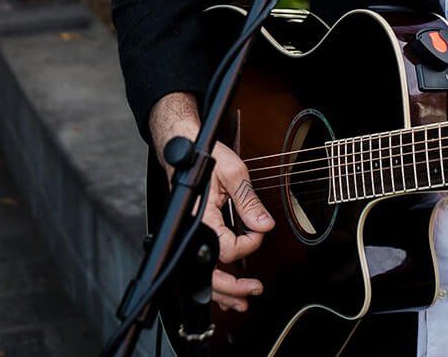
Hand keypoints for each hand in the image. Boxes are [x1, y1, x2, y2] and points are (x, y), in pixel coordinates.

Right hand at [149, 94, 274, 312]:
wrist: (183, 148)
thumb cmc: (205, 156)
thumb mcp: (234, 172)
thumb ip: (248, 201)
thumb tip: (265, 225)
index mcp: (200, 218)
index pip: (226, 248)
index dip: (248, 244)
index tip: (260, 229)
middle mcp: (191, 231)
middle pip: (208, 274)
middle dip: (232, 287)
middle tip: (254, 290)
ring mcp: (188, 234)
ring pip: (201, 275)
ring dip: (221, 291)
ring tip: (242, 300)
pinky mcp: (191, 234)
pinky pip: (199, 263)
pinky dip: (213, 279)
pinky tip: (225, 289)